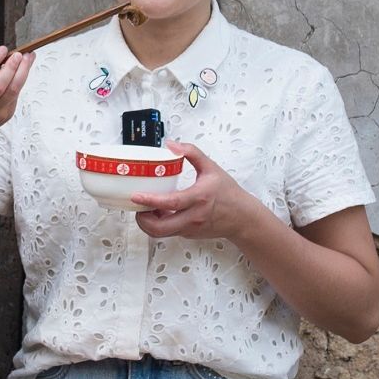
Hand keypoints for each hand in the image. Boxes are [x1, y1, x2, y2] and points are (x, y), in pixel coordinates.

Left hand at [130, 141, 267, 244]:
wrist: (242, 217)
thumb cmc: (228, 193)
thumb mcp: (211, 168)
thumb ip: (191, 153)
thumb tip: (171, 145)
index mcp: (199, 198)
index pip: (170, 202)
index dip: (150, 201)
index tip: (136, 195)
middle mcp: (193, 217)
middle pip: (159, 227)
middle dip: (142, 219)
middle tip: (137, 205)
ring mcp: (190, 228)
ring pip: (161, 233)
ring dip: (149, 222)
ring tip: (147, 208)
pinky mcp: (188, 234)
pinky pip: (168, 232)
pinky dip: (159, 223)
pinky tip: (160, 211)